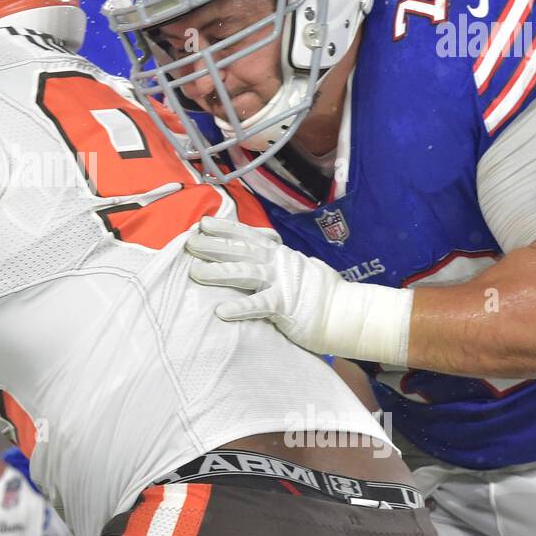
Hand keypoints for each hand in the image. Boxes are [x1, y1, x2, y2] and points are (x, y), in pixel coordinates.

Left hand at [185, 214, 412, 365]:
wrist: (347, 313)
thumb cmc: (319, 293)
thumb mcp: (297, 267)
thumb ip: (277, 258)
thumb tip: (263, 246)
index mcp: (279, 253)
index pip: (248, 235)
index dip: (224, 228)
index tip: (202, 222)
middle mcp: (279, 263)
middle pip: (240, 250)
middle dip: (212, 245)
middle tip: (188, 242)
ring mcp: (283, 283)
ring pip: (245, 273)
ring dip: (218, 272)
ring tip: (194, 273)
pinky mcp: (286, 306)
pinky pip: (260, 306)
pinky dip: (240, 307)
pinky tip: (220, 311)